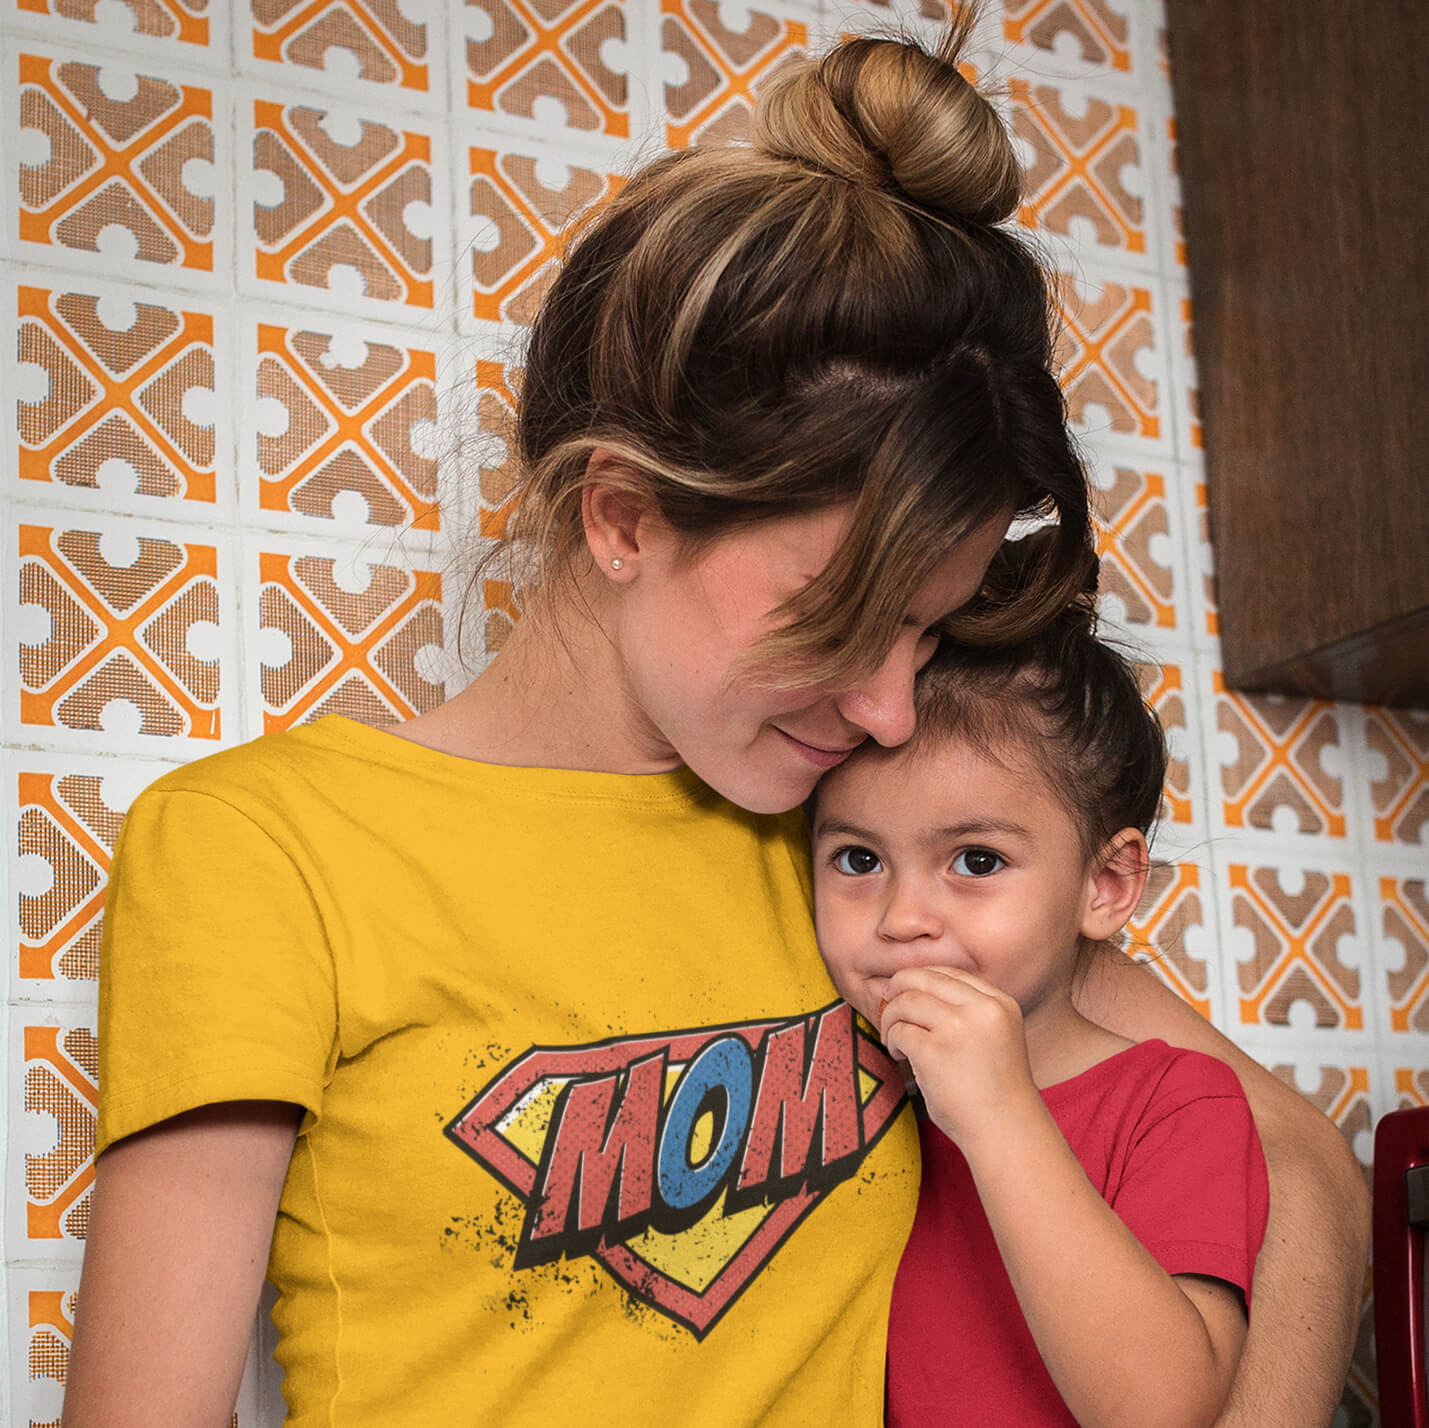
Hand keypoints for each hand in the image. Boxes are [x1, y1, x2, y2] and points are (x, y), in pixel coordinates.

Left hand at [879, 966, 1041, 1149]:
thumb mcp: (995, 1036)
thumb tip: (915, 990)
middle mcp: (981, 1009)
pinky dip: (893, 1042)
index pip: (950, 973)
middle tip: (886, 1000)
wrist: (1007, 1131)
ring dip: (891, 1018)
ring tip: (893, 1039)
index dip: (921, 979)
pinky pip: (900, 1032)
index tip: (905, 990)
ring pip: (906, 1002)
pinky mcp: (935, 1051)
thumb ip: (968, 1012)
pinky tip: (901, 1057)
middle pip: (923, 979)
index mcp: (999, 1003)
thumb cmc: (995, 1090)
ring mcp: (958, 1028)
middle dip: (897, 987)